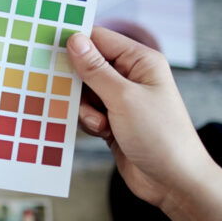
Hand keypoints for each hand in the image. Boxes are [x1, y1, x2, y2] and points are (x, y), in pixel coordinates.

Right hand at [67, 27, 216, 208]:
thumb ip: (95, 69)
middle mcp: (132, 76)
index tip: (48, 47)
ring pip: (85, 92)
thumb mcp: (123, 98)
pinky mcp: (115, 121)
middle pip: (89, 66)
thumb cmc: (158, 135)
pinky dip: (90, 122)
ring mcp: (123, 100)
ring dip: (85, 108)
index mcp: (141, 61)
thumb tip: (74, 39)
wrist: (173, 181)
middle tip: (71, 94)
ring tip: (101, 123)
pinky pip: (89, 112)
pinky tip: (103, 133)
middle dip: (78, 82)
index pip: (100, 39)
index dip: (75, 42)